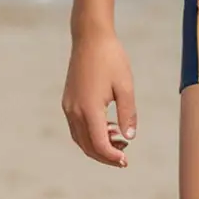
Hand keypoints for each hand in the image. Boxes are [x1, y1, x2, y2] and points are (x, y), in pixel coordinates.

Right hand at [62, 29, 136, 167]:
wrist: (90, 38)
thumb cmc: (111, 59)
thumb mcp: (126, 86)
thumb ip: (128, 114)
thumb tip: (129, 137)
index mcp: (89, 109)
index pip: (99, 144)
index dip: (112, 156)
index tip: (125, 161)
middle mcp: (74, 110)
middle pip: (87, 146)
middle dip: (105, 156)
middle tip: (124, 158)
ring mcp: (69, 106)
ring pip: (80, 138)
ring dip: (97, 146)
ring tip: (119, 141)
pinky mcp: (68, 101)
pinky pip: (77, 127)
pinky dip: (90, 134)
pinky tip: (108, 127)